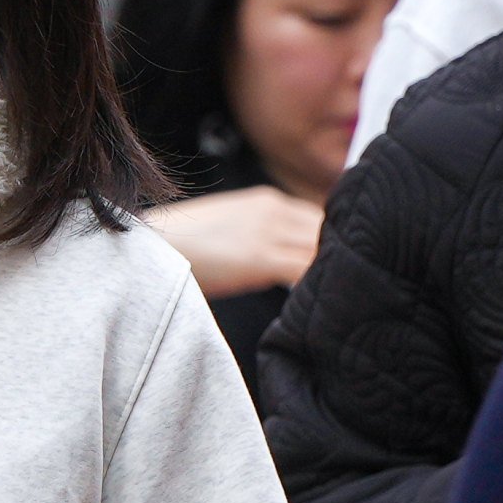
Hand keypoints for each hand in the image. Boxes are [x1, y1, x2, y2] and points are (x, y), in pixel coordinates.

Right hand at [146, 186, 325, 299]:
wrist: (152, 245)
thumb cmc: (184, 244)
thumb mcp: (230, 225)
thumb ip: (263, 233)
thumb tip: (288, 259)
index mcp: (267, 200)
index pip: (319, 218)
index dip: (334, 242)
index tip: (342, 263)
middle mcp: (273, 210)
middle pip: (327, 232)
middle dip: (339, 256)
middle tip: (349, 280)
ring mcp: (268, 232)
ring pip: (321, 250)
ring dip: (331, 271)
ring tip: (338, 294)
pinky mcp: (260, 258)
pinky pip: (306, 269)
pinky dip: (315, 283)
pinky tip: (318, 302)